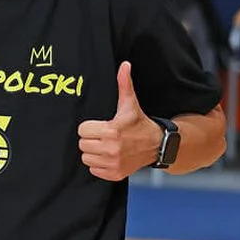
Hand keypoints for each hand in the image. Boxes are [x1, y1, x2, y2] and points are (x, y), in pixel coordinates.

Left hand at [78, 62, 161, 180]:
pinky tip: (109, 156)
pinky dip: (99, 164)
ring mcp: (113, 164)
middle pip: (82, 144)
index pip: (82, 130)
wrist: (156, 145)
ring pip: (86, 158)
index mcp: (111, 131)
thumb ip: (124, 83)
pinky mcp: (115, 174)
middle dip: (91, 139)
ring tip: (106, 145)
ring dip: (94, 152)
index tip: (101, 125)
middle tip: (103, 135)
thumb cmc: (139, 122)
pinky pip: (94, 170)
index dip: (90, 127)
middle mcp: (111, 149)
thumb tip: (125, 64)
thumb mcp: (130, 103)